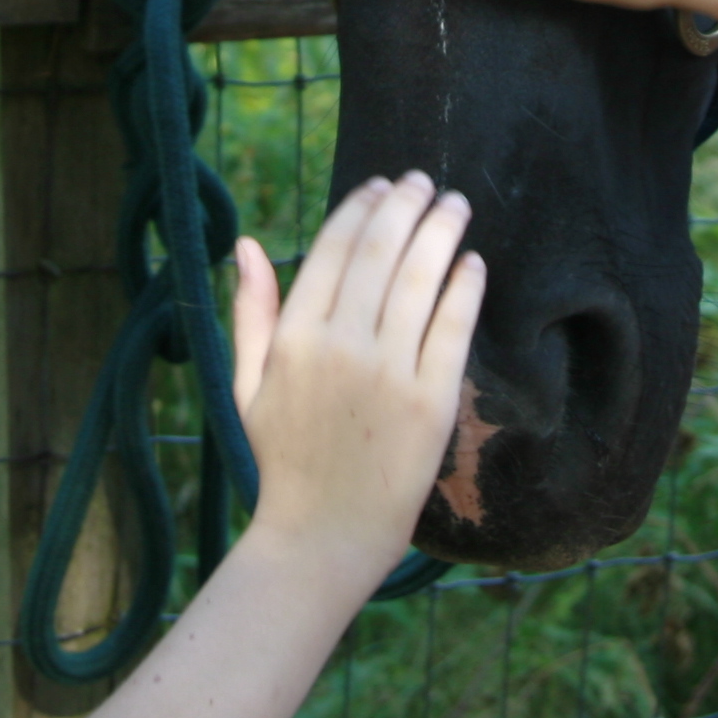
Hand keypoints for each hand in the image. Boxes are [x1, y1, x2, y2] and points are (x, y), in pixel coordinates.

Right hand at [229, 173, 482, 589]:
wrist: (323, 536)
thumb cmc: (284, 458)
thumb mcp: (248, 385)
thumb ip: (251, 312)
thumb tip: (245, 244)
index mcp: (293, 338)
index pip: (335, 247)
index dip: (361, 206)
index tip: (380, 185)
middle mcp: (340, 347)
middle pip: (382, 250)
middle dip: (406, 204)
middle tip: (424, 181)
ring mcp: (388, 374)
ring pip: (421, 278)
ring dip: (442, 231)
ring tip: (456, 205)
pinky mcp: (430, 403)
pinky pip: (452, 327)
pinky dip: (464, 286)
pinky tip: (472, 263)